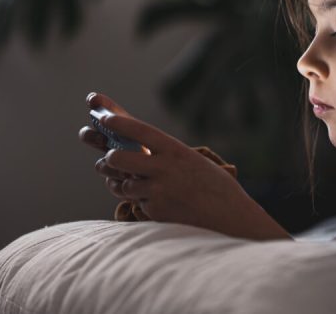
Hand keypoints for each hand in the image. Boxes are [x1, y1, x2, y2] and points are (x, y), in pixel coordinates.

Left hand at [81, 92, 290, 240]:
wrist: (231, 218)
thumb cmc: (216, 187)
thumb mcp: (195, 162)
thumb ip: (168, 156)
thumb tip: (139, 151)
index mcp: (176, 150)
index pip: (139, 130)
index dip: (118, 122)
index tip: (104, 117)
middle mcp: (164, 168)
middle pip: (118, 158)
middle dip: (110, 159)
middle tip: (111, 160)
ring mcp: (159, 191)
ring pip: (123, 185)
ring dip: (123, 185)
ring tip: (136, 185)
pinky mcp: (156, 212)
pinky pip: (137, 204)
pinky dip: (142, 203)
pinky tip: (158, 203)